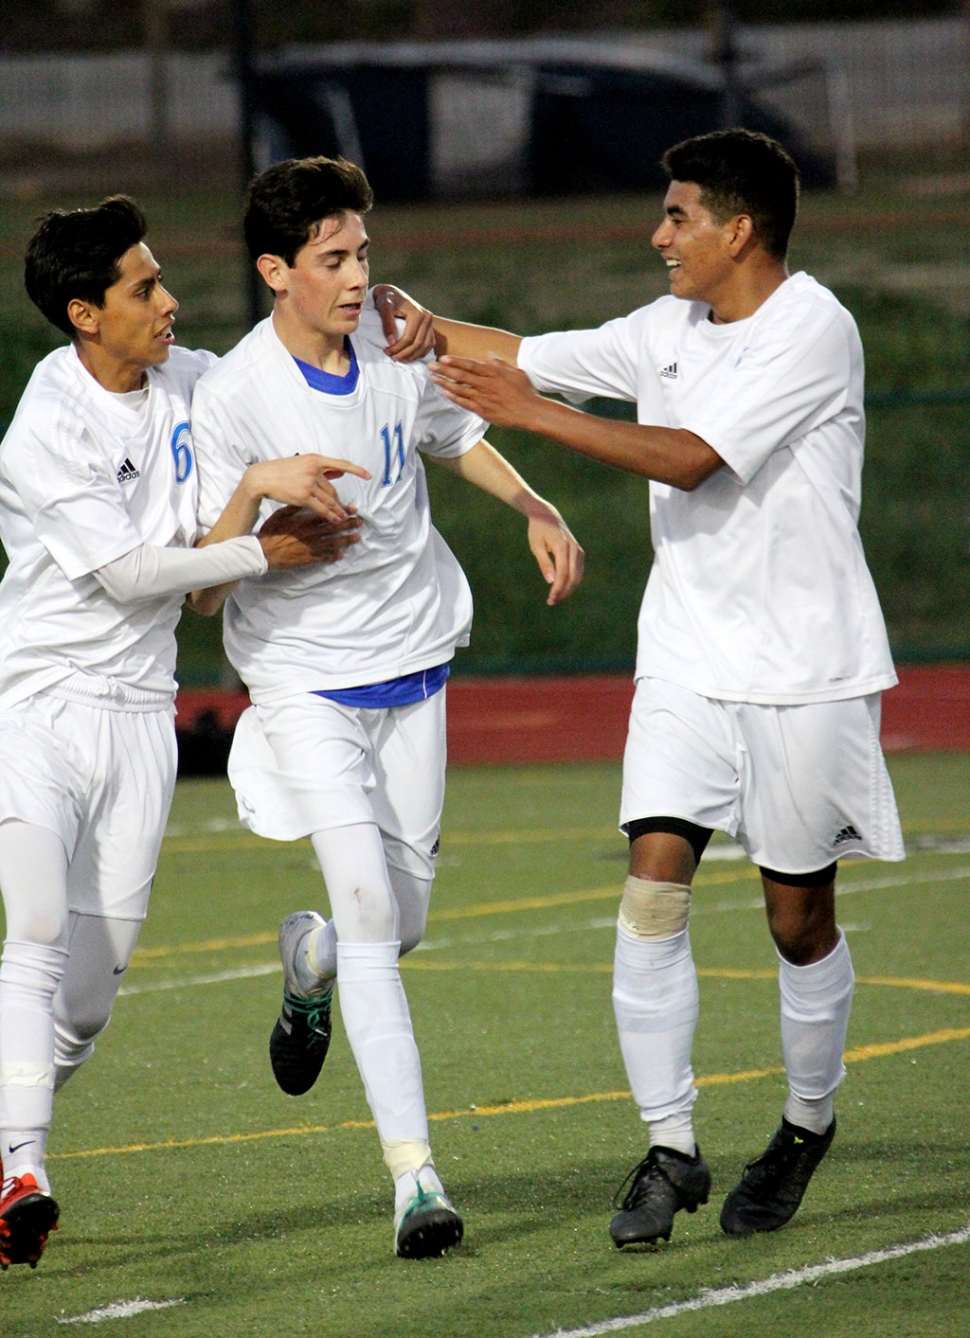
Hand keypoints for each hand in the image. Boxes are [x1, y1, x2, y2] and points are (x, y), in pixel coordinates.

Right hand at [246, 454, 370, 523]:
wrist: (262, 478)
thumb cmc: (281, 471)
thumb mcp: (302, 465)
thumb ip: (322, 469)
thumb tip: (340, 472)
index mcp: (315, 460)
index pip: (340, 464)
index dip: (356, 470)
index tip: (368, 475)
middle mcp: (314, 470)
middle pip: (333, 489)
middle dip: (339, 501)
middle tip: (346, 510)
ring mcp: (309, 483)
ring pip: (329, 499)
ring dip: (338, 510)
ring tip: (344, 519)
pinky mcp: (303, 496)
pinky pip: (321, 508)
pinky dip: (330, 515)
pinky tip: (336, 521)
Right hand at [257, 506, 362, 569]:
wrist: (262, 552)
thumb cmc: (270, 532)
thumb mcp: (280, 515)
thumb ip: (294, 508)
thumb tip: (306, 500)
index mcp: (304, 521)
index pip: (327, 515)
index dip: (341, 511)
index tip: (352, 509)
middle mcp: (310, 534)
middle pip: (333, 529)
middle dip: (348, 525)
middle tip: (360, 522)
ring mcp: (310, 547)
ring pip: (332, 543)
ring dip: (346, 540)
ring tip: (357, 537)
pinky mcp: (307, 559)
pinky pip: (323, 558)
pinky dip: (333, 557)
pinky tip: (342, 555)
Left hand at [373, 284, 435, 361]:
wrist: (392, 294)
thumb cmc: (387, 299)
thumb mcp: (384, 307)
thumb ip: (387, 323)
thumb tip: (391, 342)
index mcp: (418, 313)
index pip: (409, 338)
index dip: (398, 348)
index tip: (387, 352)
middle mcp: (427, 318)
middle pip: (418, 344)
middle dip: (404, 354)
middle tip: (392, 357)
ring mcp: (430, 323)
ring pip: (425, 347)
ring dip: (412, 356)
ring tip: (399, 359)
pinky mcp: (430, 328)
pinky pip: (428, 345)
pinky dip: (419, 353)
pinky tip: (409, 356)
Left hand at [429, 355, 540, 428]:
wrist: (531, 412)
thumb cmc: (525, 392)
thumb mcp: (515, 372)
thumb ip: (501, 364)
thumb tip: (490, 355)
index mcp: (493, 373)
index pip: (471, 365)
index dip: (456, 361)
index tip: (443, 358)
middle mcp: (486, 384)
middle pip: (461, 375)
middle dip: (444, 370)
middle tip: (430, 366)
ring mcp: (484, 397)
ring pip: (460, 388)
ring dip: (444, 383)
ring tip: (432, 378)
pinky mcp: (483, 410)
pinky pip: (465, 403)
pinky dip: (454, 398)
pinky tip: (444, 393)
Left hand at [525, 505, 584, 604]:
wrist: (547, 516)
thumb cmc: (538, 531)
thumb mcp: (536, 546)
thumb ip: (544, 563)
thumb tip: (551, 581)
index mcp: (562, 547)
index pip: (563, 574)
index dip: (558, 589)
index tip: (550, 599)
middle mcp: (573, 549)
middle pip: (573, 577)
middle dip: (564, 592)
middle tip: (552, 601)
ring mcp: (578, 550)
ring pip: (578, 575)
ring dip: (569, 589)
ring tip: (556, 597)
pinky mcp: (579, 552)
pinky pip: (578, 571)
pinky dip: (572, 581)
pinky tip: (563, 588)